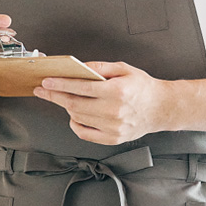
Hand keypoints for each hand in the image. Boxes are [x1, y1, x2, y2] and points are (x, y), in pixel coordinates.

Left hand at [34, 61, 170, 144]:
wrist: (161, 108)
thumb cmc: (144, 88)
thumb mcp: (124, 69)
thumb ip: (100, 67)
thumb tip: (79, 68)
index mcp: (117, 91)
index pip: (81, 87)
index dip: (60, 84)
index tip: (47, 82)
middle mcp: (114, 111)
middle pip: (74, 104)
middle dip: (55, 96)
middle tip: (43, 90)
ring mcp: (113, 127)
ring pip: (77, 118)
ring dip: (66, 108)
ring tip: (65, 99)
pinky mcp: (113, 138)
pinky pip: (85, 134)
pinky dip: (75, 124)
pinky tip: (75, 116)